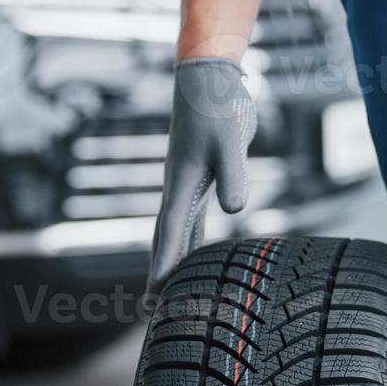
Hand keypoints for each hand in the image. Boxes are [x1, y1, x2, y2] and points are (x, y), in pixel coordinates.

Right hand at [146, 58, 256, 295]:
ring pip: (177, 231)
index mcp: (181, 184)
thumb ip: (233, 176)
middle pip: (165, 239)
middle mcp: (178, 188)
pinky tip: (200, 254)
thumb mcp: (230, 141)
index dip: (164, 265)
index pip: (170, 233)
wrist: (209, 77)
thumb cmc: (218, 106)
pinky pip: (192, 218)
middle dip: (159, 273)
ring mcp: (188, 184)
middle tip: (150, 308)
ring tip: (169, 289)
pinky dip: (191, 240)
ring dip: (173, 260)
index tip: (156, 295)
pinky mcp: (201, 177)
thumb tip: (236, 210)